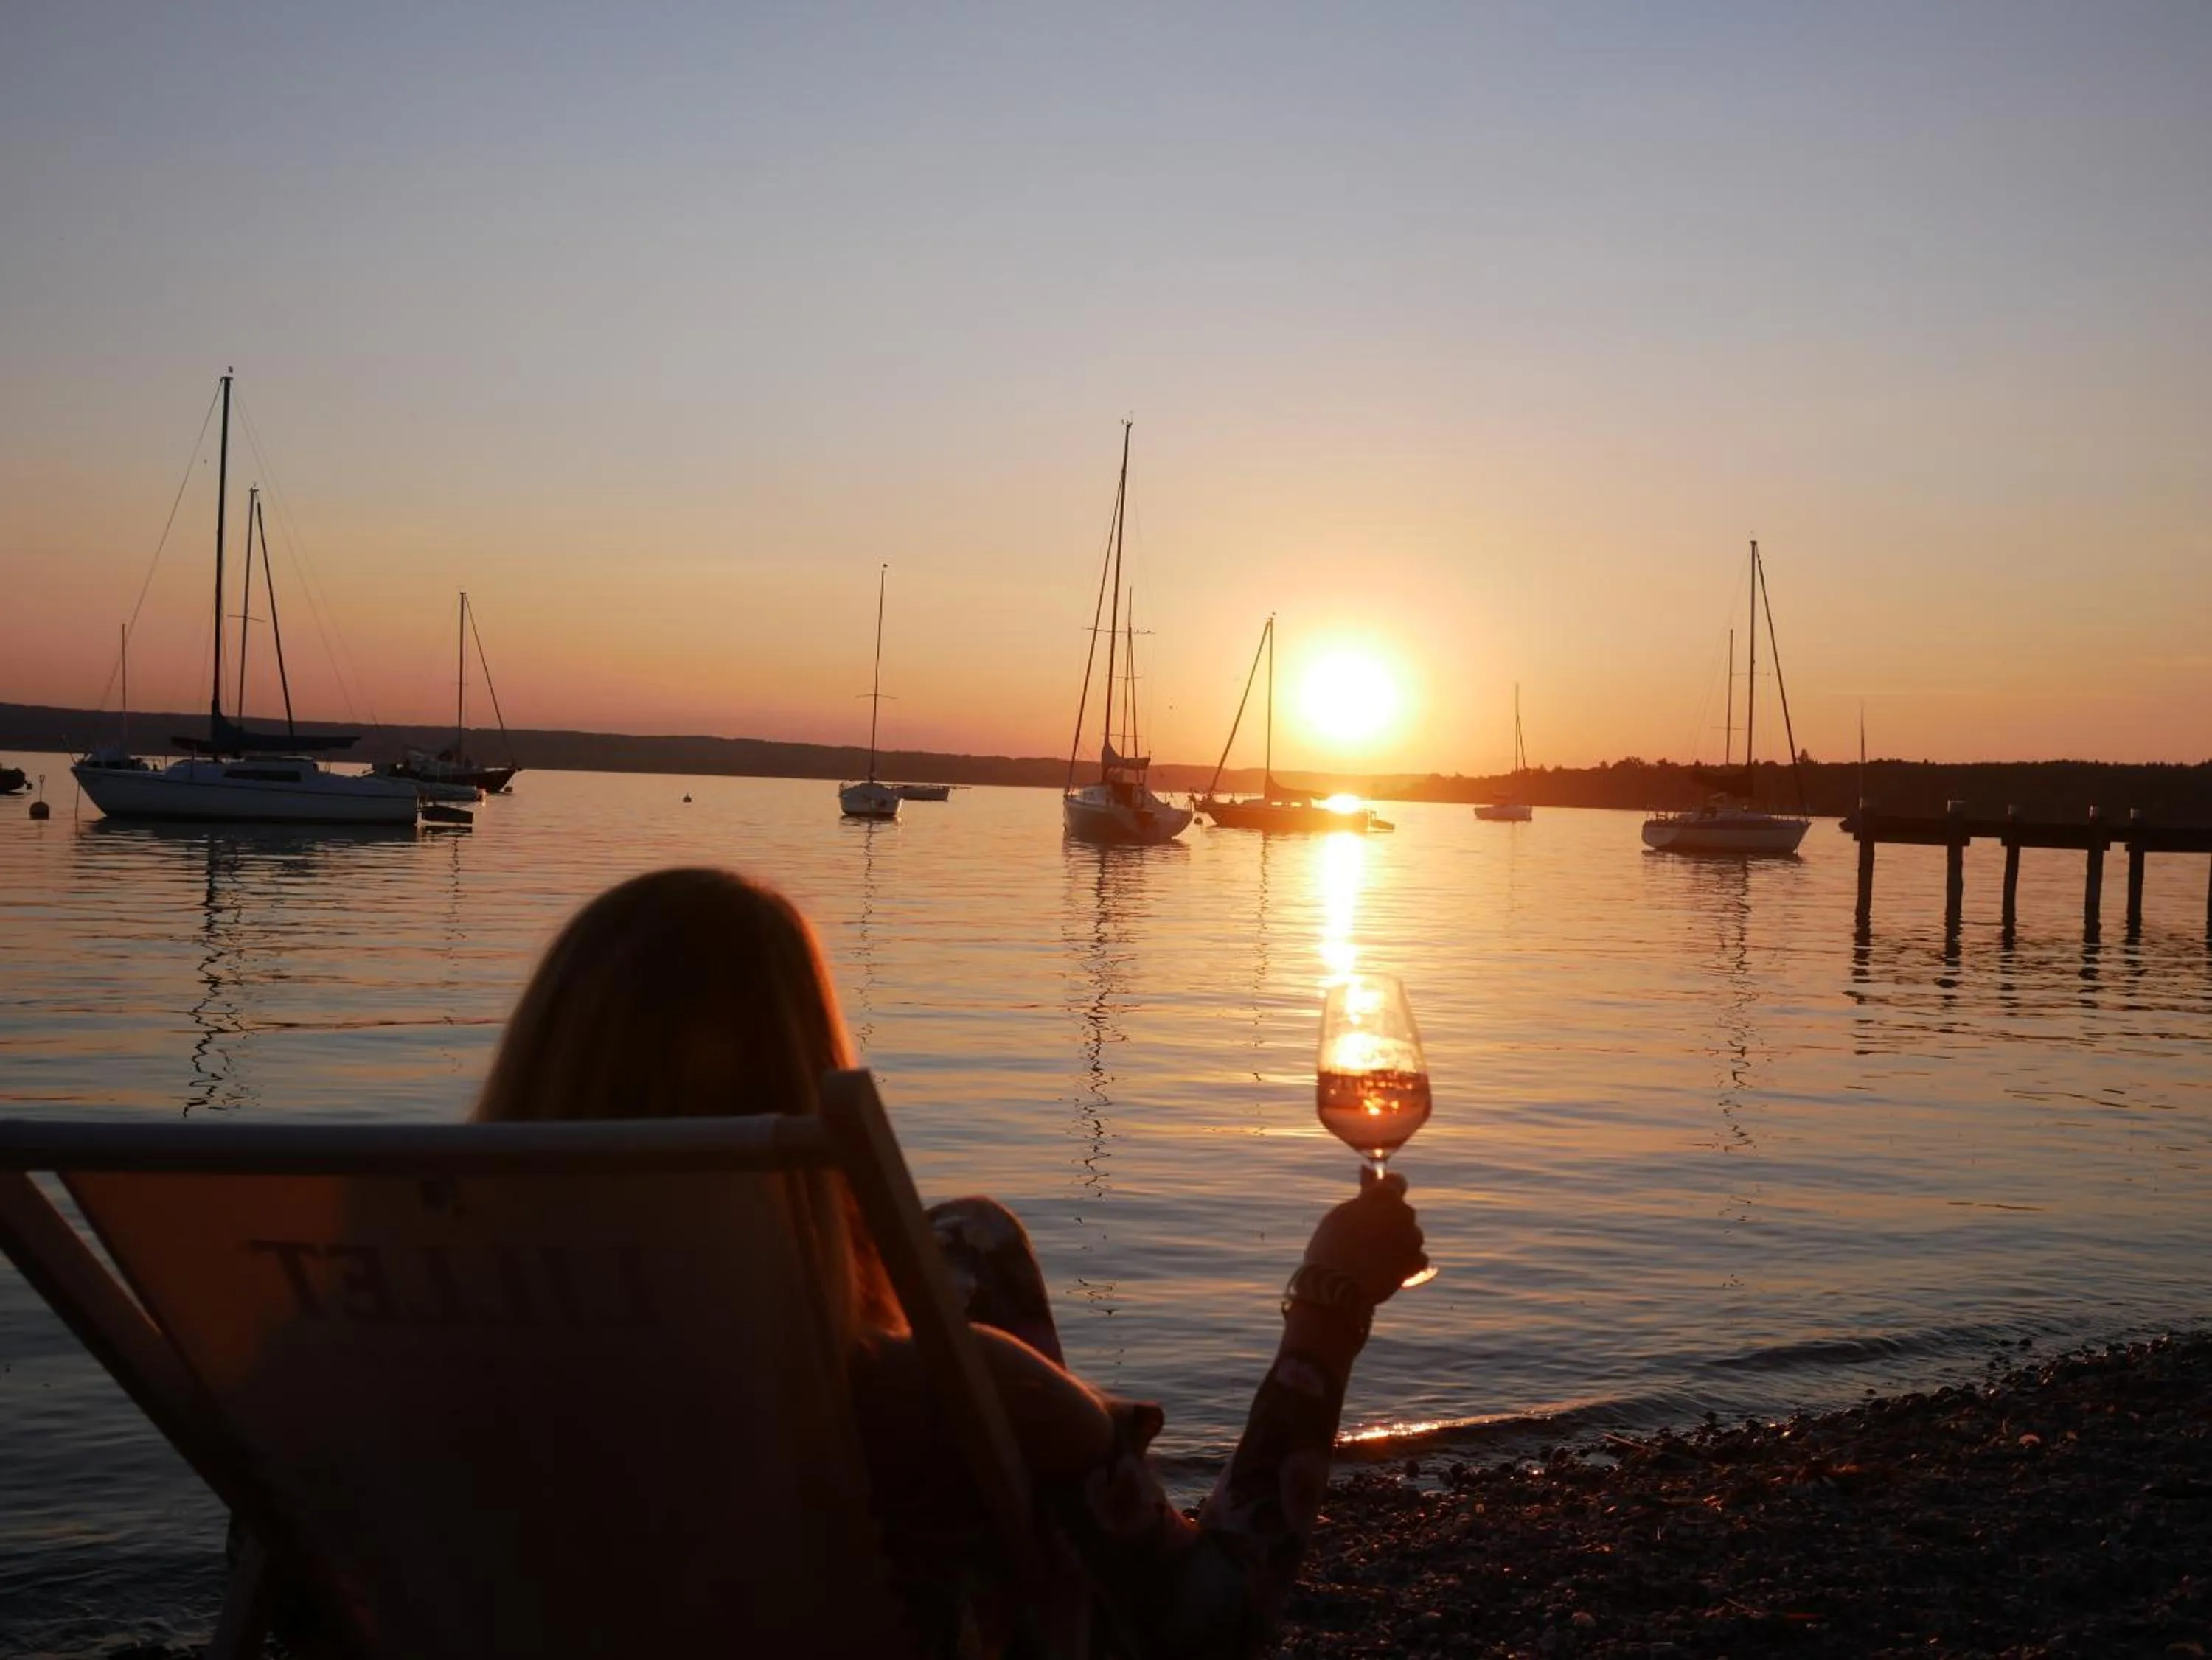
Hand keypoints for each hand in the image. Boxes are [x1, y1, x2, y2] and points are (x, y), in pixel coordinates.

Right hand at [1301, 1168, 1426, 1305]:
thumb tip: (1367, 1169)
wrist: (1337, 1287)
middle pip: (1401, 1210)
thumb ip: (1363, 1193)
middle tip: (1364, 1234)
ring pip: (1408, 1233)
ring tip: (1371, 1256)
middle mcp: (1404, 1213)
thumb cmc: (1333, 1245)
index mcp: (1385, 1196)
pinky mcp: (1416, 1263)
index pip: (1396, 1181)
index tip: (1376, 1199)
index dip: (1386, 1190)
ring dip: (1396, 1240)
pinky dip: (1404, 1260)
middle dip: (1388, 1218)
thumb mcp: (1343, 1213)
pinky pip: (1415, 1256)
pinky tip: (1384, 1267)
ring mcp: (1413, 1239)